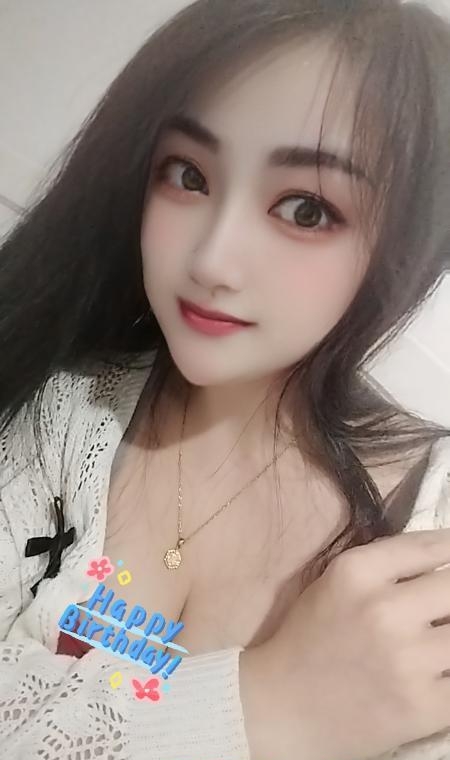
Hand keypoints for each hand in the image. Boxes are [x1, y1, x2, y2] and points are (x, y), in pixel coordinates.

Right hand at [240, 527, 449, 759]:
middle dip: (449, 592)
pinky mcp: (422, 706)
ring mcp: (406, 660)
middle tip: (441, 604)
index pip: (431, 547)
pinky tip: (438, 667)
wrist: (284, 706)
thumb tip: (440, 560)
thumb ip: (385, 565)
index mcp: (357, 572)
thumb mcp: (335, 582)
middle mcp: (383, 609)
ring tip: (436, 636)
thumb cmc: (310, 637)